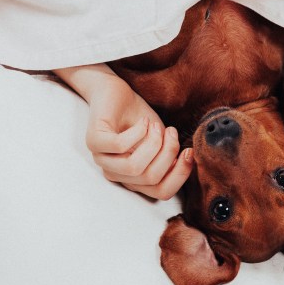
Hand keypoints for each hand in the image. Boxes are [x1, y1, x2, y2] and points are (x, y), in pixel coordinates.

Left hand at [84, 77, 193, 199]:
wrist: (116, 91)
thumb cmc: (140, 118)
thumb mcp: (162, 140)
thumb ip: (170, 157)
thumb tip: (187, 163)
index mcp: (134, 179)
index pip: (161, 192)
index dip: (180, 175)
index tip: (189, 152)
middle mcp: (116, 174)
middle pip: (151, 179)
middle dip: (168, 153)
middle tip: (172, 132)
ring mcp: (102, 159)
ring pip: (134, 167)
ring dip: (153, 144)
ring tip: (157, 126)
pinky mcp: (94, 142)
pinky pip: (120, 146)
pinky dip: (138, 133)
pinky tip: (143, 122)